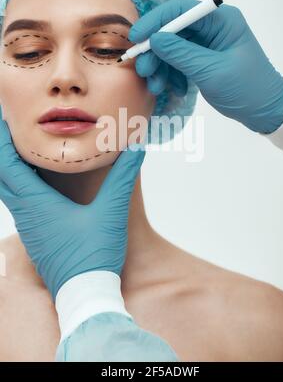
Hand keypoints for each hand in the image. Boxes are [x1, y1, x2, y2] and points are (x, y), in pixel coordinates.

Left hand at [0, 108, 144, 299]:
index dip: (4, 140)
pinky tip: (36, 183)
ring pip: (8, 191)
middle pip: (2, 176)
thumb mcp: (111, 212)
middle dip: (3, 151)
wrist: (84, 296)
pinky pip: (18, 204)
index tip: (6, 119)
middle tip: (12, 130)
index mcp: (37, 204)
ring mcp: (28, 227)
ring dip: (10, 168)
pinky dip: (18, 185)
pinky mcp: (34, 237)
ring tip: (22, 149)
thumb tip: (136, 147)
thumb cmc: (94, 255)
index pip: (8, 164)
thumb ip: (123, 177)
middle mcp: (25, 213)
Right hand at [129, 0, 282, 133]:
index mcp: (221, 20)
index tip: (137, 38)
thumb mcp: (211, 71)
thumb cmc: (246, 88)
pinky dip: (173, 76)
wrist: (265, 111)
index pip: (181, 10)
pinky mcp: (202, 61)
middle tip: (144, 70)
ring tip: (157, 87)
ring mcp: (206, 45)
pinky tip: (178, 90)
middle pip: (173, 31)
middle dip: (155, 51)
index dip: (155, 21)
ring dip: (161, 67)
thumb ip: (181, 54)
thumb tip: (154, 39)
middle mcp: (212, 28)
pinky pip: (179, 63)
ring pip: (172, 49)